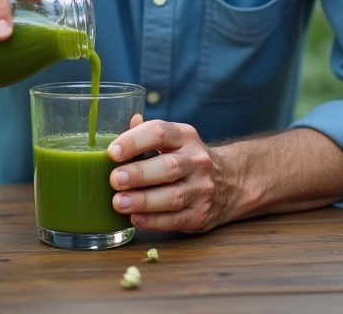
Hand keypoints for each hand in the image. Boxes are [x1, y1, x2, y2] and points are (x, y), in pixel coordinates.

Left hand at [106, 116, 232, 232]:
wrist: (230, 182)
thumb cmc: (187, 159)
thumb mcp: (174, 140)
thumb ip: (147, 134)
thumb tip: (128, 122)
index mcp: (185, 137)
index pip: (160, 133)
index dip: (134, 141)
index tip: (112, 152)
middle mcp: (196, 161)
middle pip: (168, 167)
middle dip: (139, 173)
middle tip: (114, 179)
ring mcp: (201, 189)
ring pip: (173, 196)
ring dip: (143, 201)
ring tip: (119, 202)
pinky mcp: (200, 214)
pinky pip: (176, 220)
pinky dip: (154, 221)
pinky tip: (136, 218)